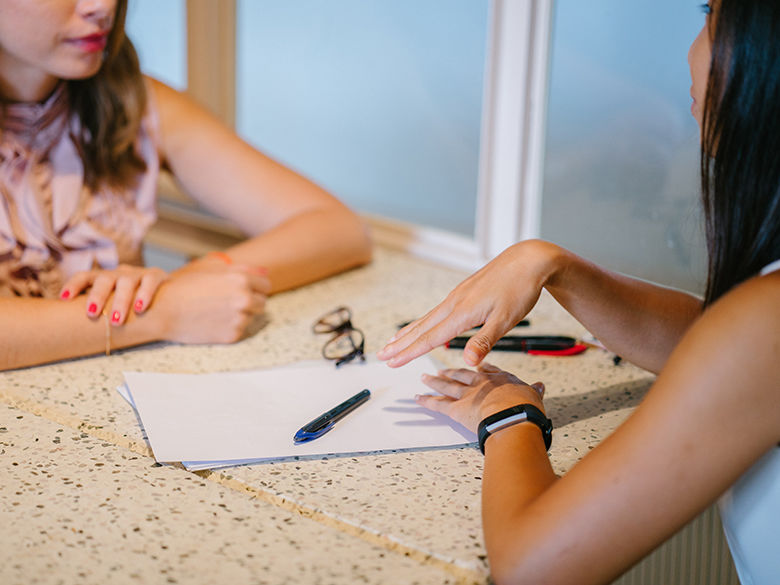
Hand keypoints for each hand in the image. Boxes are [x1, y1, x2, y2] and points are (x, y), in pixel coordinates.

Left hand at [59, 264, 167, 324]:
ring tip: (117, 320)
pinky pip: (150, 282)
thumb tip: (68, 331)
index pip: (85, 276)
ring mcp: (137, 274)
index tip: (63, 299)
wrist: (165, 293)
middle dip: (97, 296)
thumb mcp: (112, 303)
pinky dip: (145, 294)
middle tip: (92, 314)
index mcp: (104, 279)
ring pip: (126, 282)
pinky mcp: (156, 276)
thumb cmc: (130, 304)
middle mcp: (118, 274)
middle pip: (104, 279)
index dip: (74, 285)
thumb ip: (97, 311)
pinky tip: (140, 309)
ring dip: (121, 300)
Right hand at [152, 263, 270, 343]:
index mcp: (241, 279)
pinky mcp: (233, 335)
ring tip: (217, 311)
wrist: (162, 311)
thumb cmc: (185, 287)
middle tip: (229, 302)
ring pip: (252, 317)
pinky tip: (213, 321)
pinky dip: (230, 327)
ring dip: (241, 314)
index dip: (255, 287)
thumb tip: (266, 272)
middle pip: (262, 302)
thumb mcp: (213, 270)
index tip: (245, 290)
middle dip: (251, 302)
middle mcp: (244, 299)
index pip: (266, 285)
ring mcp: (240, 318)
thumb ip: (243, 270)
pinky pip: (240, 330)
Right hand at [378, 239, 561, 366]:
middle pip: (422, 327)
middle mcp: (454, 303)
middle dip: (400, 343)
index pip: (430, 337)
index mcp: (462, 312)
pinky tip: (424, 324)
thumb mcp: (506, 319)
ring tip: (393, 341)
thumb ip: (484, 341)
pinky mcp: (464, 292)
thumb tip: (467, 362)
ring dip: (409, 332)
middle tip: (381, 355)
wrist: (528, 260)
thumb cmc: (520, 289)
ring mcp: (458, 296)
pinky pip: (437, 311)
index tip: (391, 362)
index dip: (409, 352)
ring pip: (427, 318)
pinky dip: (424, 321)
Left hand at [417, 362, 545, 432]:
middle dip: (451, 372)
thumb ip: (534, 391)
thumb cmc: (525, 409)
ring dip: (434, 382)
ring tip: (425, 378)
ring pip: (447, 386)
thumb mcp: (534, 396)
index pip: (488, 370)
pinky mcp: (456, 409)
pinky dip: (426, 402)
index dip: (480, 367)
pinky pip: (437, 405)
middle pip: (462, 375)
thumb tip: (540, 387)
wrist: (513, 418)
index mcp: (500, 379)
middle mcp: (480, 384)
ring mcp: (467, 395)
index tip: (475, 365)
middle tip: (441, 370)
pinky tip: (418, 398)